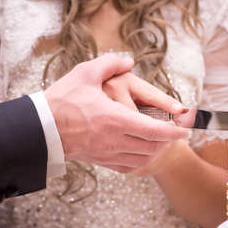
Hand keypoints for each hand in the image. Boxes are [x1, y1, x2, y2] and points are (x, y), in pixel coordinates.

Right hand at [44, 54, 188, 172]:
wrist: (40, 129)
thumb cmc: (62, 100)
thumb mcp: (84, 74)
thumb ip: (110, 63)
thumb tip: (128, 60)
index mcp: (115, 119)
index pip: (154, 130)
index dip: (174, 131)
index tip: (186, 129)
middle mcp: (114, 140)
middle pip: (153, 146)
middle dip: (169, 140)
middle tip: (178, 132)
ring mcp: (107, 153)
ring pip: (143, 158)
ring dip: (157, 151)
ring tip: (163, 141)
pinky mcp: (100, 160)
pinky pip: (128, 166)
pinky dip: (141, 160)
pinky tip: (143, 152)